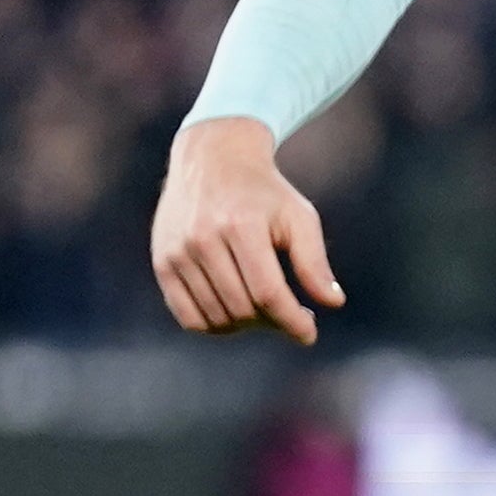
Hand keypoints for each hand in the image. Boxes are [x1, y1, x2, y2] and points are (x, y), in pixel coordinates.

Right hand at [151, 117, 343, 344]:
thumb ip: (314, 261)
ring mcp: (177, 253)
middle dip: (272, 322)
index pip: (267, 292)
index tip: (309, 334)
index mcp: (242, 226)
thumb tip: (334, 303)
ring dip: (245, 327)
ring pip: (214, 318)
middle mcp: (203, 240)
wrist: (212, 160)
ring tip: (266, 312)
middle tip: (291, 315)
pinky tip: (237, 315)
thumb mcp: (299, 217)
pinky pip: (187, 317)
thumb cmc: (265, 193)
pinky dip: (214, 326)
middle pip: (241, 308)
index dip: (291, 320)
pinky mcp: (162, 263)